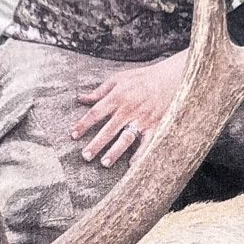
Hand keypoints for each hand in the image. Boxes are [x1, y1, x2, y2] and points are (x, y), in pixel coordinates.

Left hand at [72, 51, 187, 166]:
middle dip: (96, 143)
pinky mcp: (155, 125)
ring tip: (104, 163)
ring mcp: (142, 119)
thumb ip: (99, 91)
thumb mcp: (119, 79)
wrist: (171, 78)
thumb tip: (81, 98)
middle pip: (109, 129)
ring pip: (126, 138)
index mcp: (117, 97)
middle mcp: (128, 110)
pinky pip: (147, 142)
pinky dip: (141, 154)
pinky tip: (132, 164)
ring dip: (115, 151)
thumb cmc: (142, 78)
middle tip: (85, 156)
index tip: (73, 135)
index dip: (83, 124)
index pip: (96, 113)